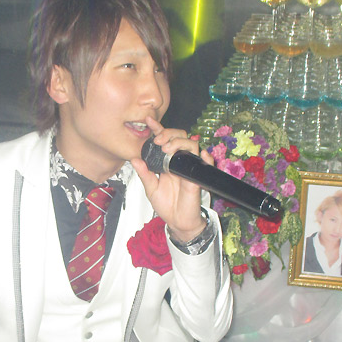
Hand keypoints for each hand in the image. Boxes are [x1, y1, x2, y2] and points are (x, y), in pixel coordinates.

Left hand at [131, 117, 213, 241]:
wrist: (177, 221)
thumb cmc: (166, 205)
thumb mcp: (151, 188)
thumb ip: (144, 174)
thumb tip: (134, 159)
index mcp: (167, 161)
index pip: (164, 140)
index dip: (158, 128)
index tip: (148, 120)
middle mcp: (179, 160)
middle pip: (180, 137)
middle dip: (169, 133)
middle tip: (159, 140)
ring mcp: (189, 167)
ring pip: (192, 145)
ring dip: (180, 142)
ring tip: (167, 148)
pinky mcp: (198, 176)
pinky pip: (206, 163)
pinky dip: (205, 157)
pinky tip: (200, 154)